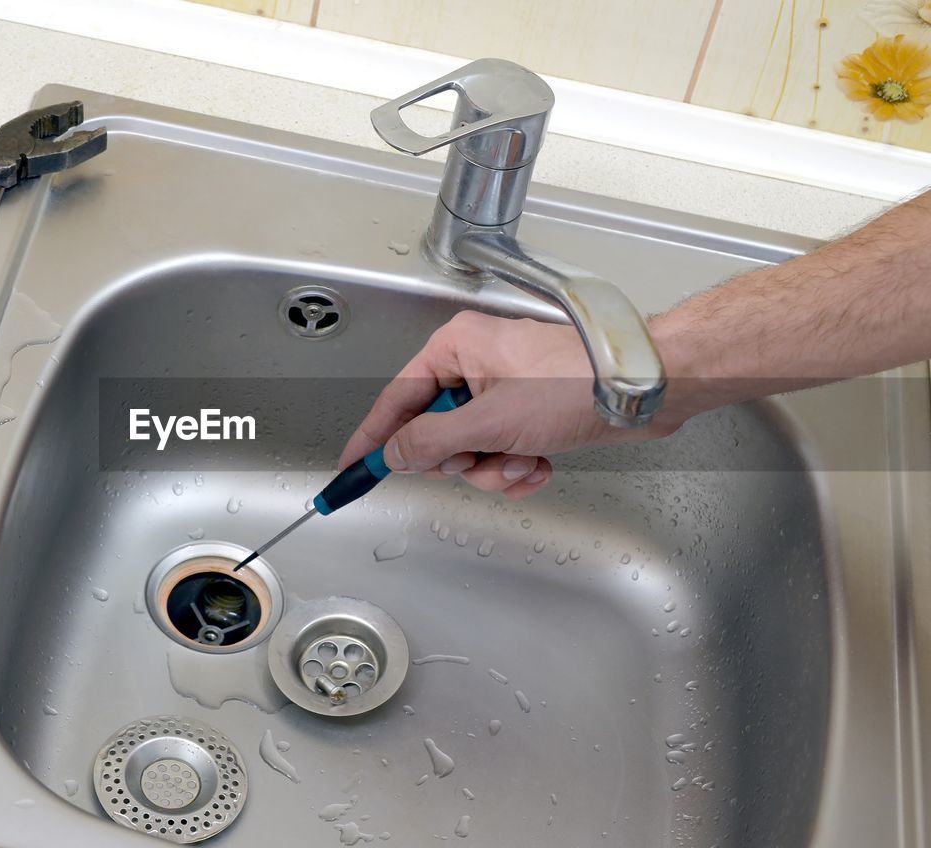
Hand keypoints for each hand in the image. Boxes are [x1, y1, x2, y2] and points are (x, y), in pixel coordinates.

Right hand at [337, 311, 675, 497]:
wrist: (642, 388)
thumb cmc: (577, 383)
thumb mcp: (489, 420)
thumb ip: (431, 441)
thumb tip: (394, 453)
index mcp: (455, 348)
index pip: (396, 399)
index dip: (374, 438)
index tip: (353, 466)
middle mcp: (475, 365)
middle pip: (433, 432)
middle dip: (460, 459)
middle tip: (479, 458)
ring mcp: (502, 391)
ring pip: (469, 451)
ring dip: (494, 468)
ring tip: (523, 460)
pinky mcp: (528, 414)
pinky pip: (500, 453)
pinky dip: (517, 467)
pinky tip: (541, 463)